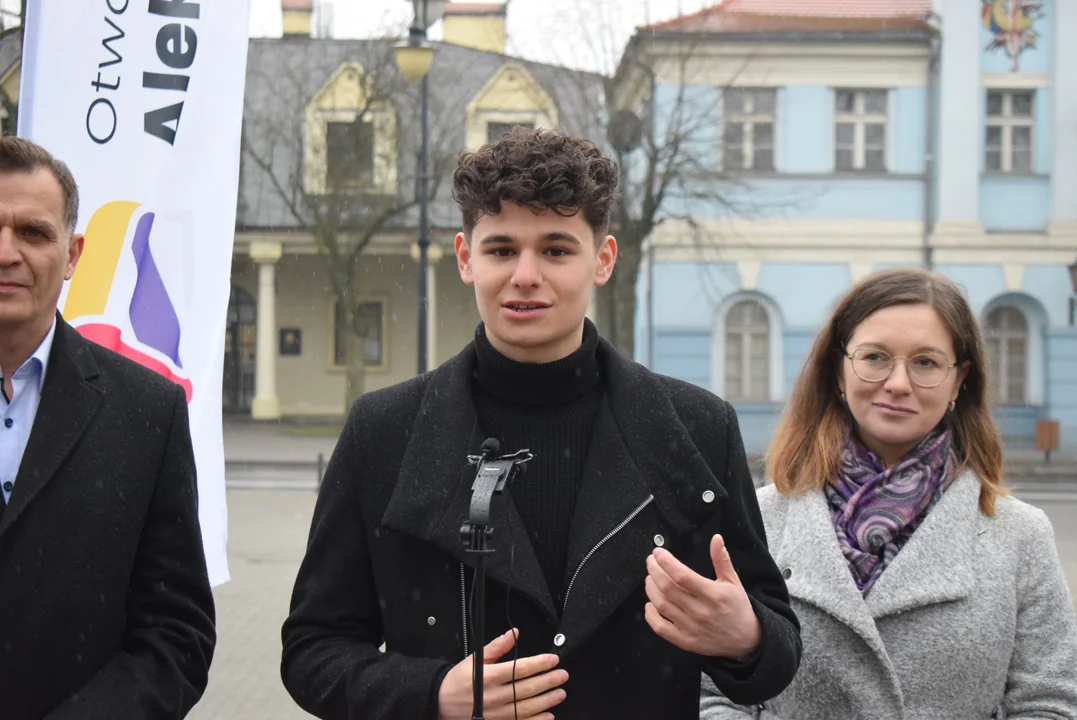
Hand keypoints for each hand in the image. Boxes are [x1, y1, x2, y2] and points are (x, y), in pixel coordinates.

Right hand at [437, 628, 568, 719]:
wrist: (440, 704)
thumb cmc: (458, 681)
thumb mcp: (474, 659)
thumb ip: (496, 647)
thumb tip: (514, 633)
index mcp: (488, 677)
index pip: (519, 668)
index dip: (539, 664)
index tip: (553, 660)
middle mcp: (493, 696)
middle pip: (527, 688)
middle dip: (548, 681)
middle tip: (562, 675)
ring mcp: (495, 713)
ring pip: (526, 708)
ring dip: (546, 701)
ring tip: (560, 693)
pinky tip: (548, 715)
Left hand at [644, 534, 761, 659]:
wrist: (746, 640)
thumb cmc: (738, 608)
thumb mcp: (733, 582)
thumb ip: (722, 559)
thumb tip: (716, 538)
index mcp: (713, 595)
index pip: (682, 575)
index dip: (666, 562)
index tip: (658, 552)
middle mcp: (701, 612)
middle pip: (668, 588)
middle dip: (654, 571)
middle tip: (651, 561)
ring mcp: (692, 628)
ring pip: (662, 605)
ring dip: (651, 588)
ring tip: (650, 578)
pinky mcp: (685, 641)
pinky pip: (661, 628)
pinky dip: (650, 615)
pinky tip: (649, 604)